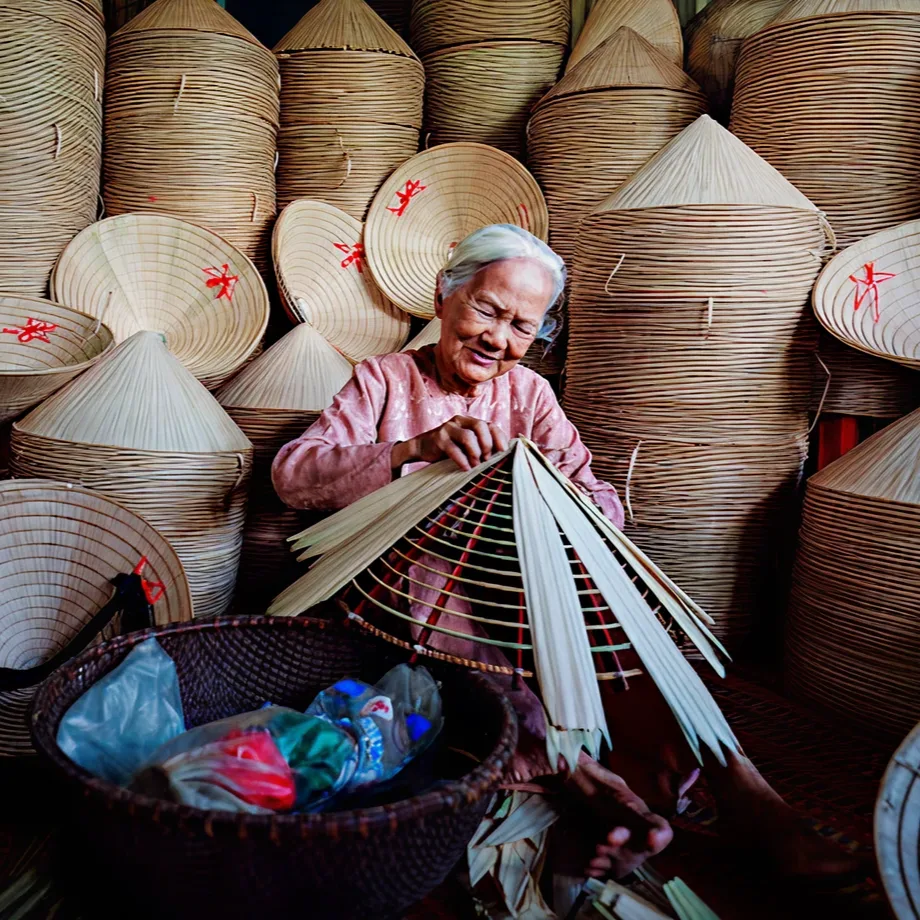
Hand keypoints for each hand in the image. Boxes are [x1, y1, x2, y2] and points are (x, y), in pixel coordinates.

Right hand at [392, 416, 508, 470]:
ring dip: (475, 453)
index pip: (490, 425)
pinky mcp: (439, 438)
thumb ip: (480, 445)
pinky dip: (462, 461)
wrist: (422, 447)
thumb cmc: (449, 448)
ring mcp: (448, 428)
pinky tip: (466, 468)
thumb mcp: (466, 444)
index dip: (499, 438)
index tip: (503, 452)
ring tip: (476, 465)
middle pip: (480, 426)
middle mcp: (460, 421)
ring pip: (468, 436)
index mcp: (470, 421)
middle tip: (487, 459)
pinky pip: (454, 449)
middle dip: (487, 444)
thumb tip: (502, 456)